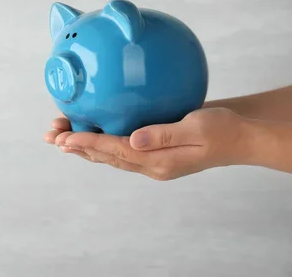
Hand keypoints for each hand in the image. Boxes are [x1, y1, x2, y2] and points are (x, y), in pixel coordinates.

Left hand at [43, 108, 254, 179]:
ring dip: (84, 145)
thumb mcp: (198, 127)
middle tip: (50, 136)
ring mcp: (152, 161)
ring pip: (109, 155)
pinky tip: (89, 133)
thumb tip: (134, 139)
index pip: (116, 150)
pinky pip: (120, 149)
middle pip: (106, 156)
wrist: (241, 139)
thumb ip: (165, 133)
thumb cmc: (224, 130)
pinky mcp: (153, 151)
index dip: (88, 143)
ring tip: (59, 137)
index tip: (64, 137)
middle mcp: (151, 165)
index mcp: (159, 161)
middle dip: (76, 146)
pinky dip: (100, 142)